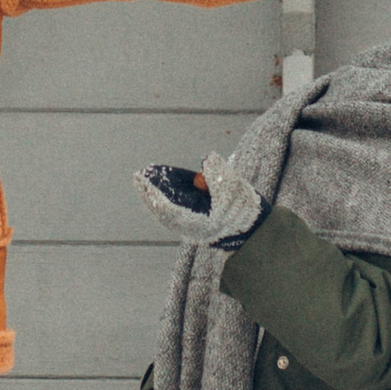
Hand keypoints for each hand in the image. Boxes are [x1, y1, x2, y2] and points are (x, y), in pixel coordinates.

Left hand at [136, 157, 267, 243]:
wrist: (252, 230)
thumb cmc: (244, 209)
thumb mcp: (236, 188)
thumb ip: (221, 173)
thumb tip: (207, 159)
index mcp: (201, 224)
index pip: (172, 210)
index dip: (157, 195)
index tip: (146, 182)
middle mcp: (192, 229)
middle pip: (164, 212)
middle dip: (150, 194)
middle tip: (137, 176)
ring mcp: (191, 228)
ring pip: (165, 213)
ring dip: (152, 196)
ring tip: (141, 179)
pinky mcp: (192, 224)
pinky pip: (171, 213)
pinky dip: (162, 200)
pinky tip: (155, 187)